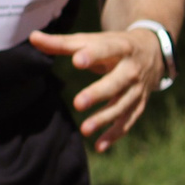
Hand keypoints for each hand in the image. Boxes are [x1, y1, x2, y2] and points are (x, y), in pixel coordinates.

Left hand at [28, 25, 163, 151]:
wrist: (152, 52)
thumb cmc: (112, 45)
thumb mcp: (92, 40)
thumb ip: (62, 43)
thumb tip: (33, 38)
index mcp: (120, 47)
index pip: (106, 50)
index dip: (92, 55)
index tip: (76, 60)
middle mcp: (132, 69)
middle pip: (117, 82)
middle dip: (98, 93)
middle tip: (78, 104)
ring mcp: (138, 89)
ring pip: (122, 106)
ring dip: (104, 119)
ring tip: (84, 130)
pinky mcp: (139, 104)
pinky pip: (128, 121)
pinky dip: (115, 134)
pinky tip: (99, 146)